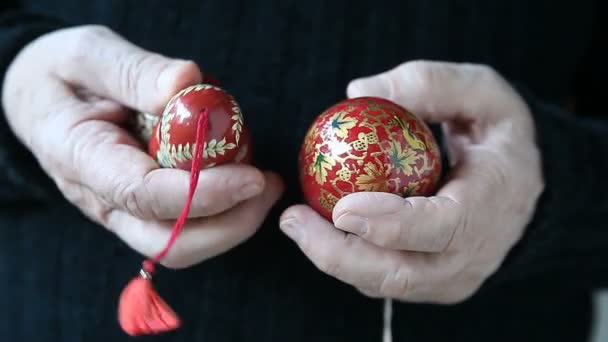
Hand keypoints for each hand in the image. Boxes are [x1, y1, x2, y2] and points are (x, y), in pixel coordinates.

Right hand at [2, 25, 282, 267]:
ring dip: (234, 220)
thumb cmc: (63, 75)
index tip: (252, 178)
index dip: (203, 194)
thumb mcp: (90, 55)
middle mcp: (104, 199)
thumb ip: (135, 71)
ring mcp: (126, 210)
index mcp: (82, 160)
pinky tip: (242, 173)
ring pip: (185, 243)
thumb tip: (187, 83)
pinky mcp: (147, 207)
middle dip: (230, 224)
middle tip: (268, 185)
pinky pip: (189, 224)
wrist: (43, 100)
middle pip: (171, 242)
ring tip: (262, 179)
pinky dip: (225, 208)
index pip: (145, 195)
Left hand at [280, 61, 543, 302]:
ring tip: (296, 223)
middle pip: (399, 273)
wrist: (523, 185)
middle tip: (293, 221)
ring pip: (383, 283)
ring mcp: (450, 277)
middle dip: (338, 254)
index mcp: (488, 208)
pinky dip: (347, 258)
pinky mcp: (433, 282)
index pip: (438, 229)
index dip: (388, 225)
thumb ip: (432, 85)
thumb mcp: (483, 94)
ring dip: (333, 258)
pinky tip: (322, 229)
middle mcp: (471, 256)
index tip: (342, 208)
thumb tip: (359, 92)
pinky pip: (382, 279)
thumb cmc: (499, 135)